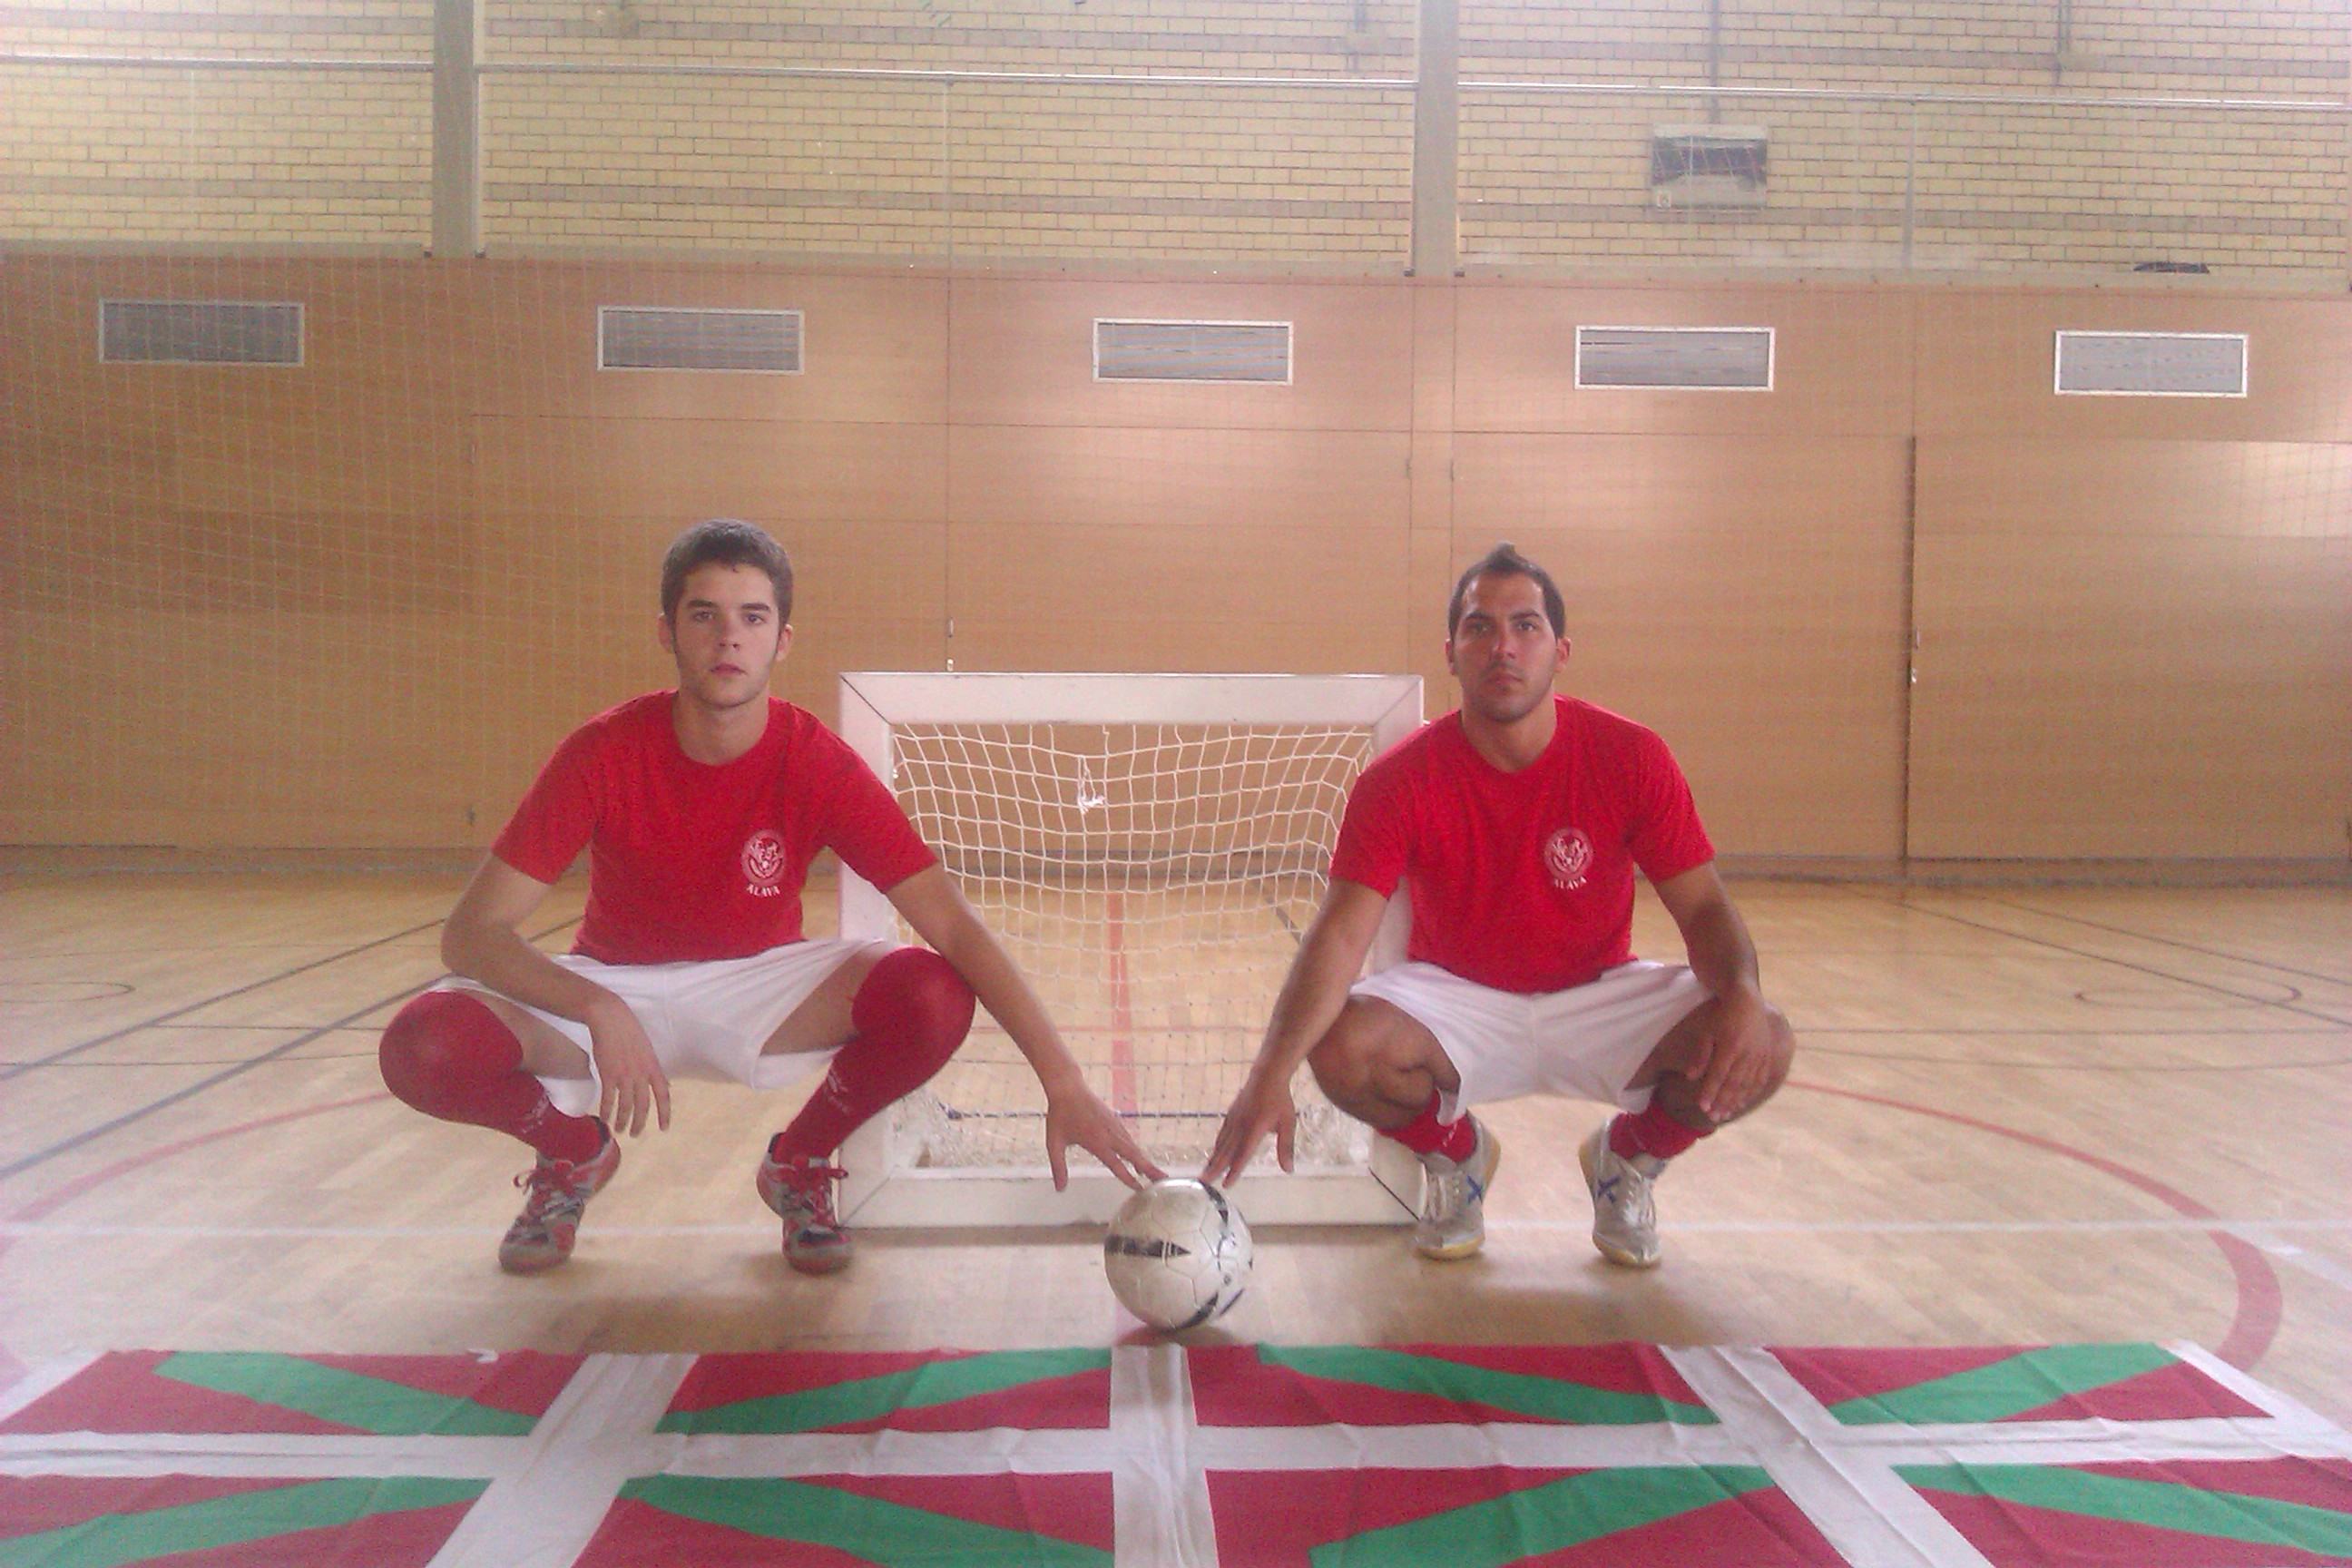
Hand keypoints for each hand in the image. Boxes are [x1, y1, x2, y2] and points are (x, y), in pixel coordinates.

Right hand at [585, 997, 670, 1136]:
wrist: (610, 1018)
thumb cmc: (629, 1031)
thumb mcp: (648, 1050)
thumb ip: (654, 1069)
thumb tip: (664, 1085)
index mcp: (653, 1067)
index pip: (664, 1094)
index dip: (665, 1113)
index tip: (664, 1128)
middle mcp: (641, 1073)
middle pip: (644, 1105)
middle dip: (640, 1123)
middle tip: (636, 1134)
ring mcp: (625, 1074)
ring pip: (626, 1105)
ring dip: (622, 1121)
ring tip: (619, 1130)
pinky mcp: (608, 1073)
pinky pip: (609, 1098)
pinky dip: (607, 1110)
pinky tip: (604, 1118)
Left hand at [1042, 1082, 1164, 1190]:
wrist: (1068, 1088)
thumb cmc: (1060, 1115)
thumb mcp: (1054, 1143)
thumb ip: (1058, 1167)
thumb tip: (1060, 1188)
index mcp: (1096, 1142)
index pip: (1116, 1164)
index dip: (1128, 1178)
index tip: (1139, 1188)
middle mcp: (1110, 1134)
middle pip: (1134, 1155)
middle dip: (1149, 1168)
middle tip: (1163, 1180)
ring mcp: (1114, 1126)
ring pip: (1133, 1146)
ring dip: (1144, 1160)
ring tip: (1155, 1173)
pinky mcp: (1114, 1120)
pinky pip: (1129, 1138)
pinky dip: (1136, 1150)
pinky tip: (1137, 1157)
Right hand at [1199, 1072, 1296, 1187]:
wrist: (1267, 1075)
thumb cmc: (1280, 1100)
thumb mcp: (1288, 1124)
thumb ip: (1286, 1148)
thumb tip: (1289, 1170)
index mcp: (1253, 1131)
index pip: (1242, 1156)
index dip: (1233, 1172)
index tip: (1226, 1185)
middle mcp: (1240, 1127)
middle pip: (1225, 1152)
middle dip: (1214, 1168)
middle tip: (1203, 1181)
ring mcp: (1234, 1119)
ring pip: (1221, 1143)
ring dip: (1213, 1159)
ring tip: (1205, 1171)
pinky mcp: (1232, 1113)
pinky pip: (1223, 1133)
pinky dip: (1217, 1144)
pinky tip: (1215, 1150)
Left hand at [1691, 987, 1789, 1122]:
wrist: (1747, 1001)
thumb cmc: (1722, 1016)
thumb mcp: (1707, 1032)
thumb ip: (1700, 1055)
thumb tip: (1690, 1077)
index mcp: (1731, 1047)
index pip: (1719, 1075)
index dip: (1710, 1092)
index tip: (1702, 1107)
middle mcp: (1747, 1054)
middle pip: (1734, 1084)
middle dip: (1722, 1102)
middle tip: (1713, 1117)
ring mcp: (1759, 1056)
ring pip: (1747, 1085)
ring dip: (1735, 1101)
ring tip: (1724, 1114)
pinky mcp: (1767, 1057)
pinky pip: (1760, 1080)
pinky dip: (1750, 1093)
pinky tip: (1741, 1103)